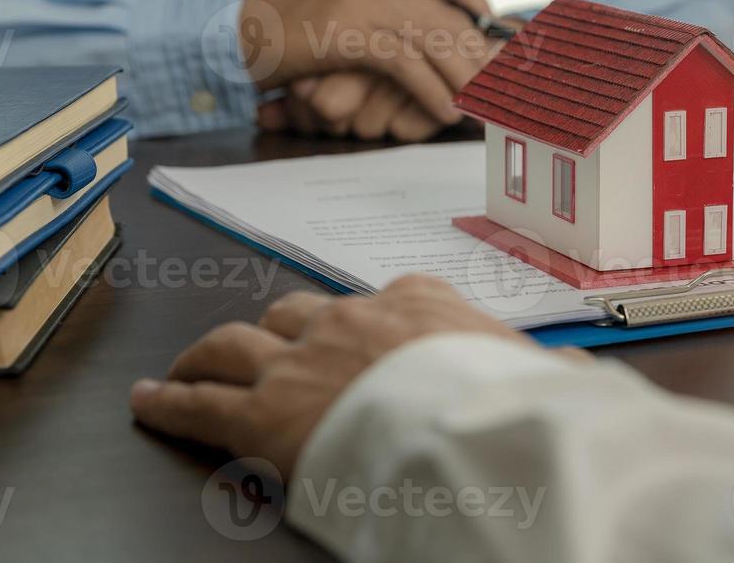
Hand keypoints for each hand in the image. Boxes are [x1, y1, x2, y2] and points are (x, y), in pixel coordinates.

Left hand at [129, 276, 529, 478]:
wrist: (466, 433)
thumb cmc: (509, 408)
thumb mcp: (546, 377)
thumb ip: (557, 373)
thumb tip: (587, 379)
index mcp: (418, 305)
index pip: (379, 300)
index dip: (357, 321)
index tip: (353, 333)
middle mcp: (351, 320)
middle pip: (296, 312)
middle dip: (276, 330)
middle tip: (260, 347)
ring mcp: (301, 362)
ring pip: (234, 344)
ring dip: (205, 354)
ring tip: (183, 364)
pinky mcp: (261, 414)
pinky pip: (199, 402)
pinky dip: (167, 400)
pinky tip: (147, 401)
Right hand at [256, 18, 523, 141]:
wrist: (233, 34)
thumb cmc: (288, 32)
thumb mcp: (343, 7)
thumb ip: (385, 11)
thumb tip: (430, 41)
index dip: (481, 11)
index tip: (495, 44)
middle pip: (452, 14)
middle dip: (482, 57)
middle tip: (503, 89)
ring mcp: (364, 0)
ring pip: (436, 39)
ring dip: (465, 80)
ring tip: (481, 108)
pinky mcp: (349, 32)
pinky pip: (407, 64)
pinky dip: (432, 92)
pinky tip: (445, 112)